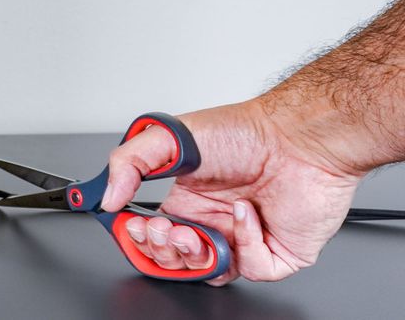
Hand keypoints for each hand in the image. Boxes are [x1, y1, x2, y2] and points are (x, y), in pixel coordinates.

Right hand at [99, 100, 361, 284]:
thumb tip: (107, 196)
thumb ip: (128, 163)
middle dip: (161, 250)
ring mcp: (244, 239)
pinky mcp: (277, 252)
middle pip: (175, 259)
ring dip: (195, 255)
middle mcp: (213, 222)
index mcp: (187, 200)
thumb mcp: (169, 137)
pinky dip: (245, 244)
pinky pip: (252, 269)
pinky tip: (246, 212)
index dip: (137, 236)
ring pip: (209, 272)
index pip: (151, 233)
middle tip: (163, 229)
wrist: (298, 137)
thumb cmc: (246, 131)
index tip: (129, 224)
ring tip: (193, 231)